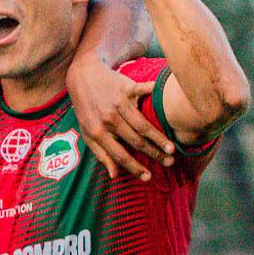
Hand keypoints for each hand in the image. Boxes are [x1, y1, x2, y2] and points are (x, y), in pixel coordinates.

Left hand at [67, 56, 171, 180]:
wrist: (81, 77)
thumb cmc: (86, 109)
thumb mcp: (87, 133)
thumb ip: (101, 154)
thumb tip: (114, 176)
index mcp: (98, 132)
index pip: (119, 155)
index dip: (134, 168)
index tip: (148, 177)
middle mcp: (109, 119)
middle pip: (136, 141)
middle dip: (154, 154)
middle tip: (170, 162)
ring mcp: (118, 103)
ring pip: (142, 124)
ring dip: (159, 137)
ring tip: (172, 148)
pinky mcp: (126, 87)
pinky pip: (141, 91)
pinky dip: (152, 93)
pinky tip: (166, 101)